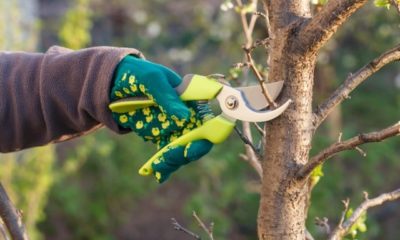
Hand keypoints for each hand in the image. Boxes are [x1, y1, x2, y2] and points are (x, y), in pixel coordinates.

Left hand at [110, 56, 212, 182]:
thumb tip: (184, 117)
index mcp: (191, 98)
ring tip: (156, 168)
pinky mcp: (161, 136)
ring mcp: (174, 127)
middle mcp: (187, 115)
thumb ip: (167, 97)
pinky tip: (158, 175)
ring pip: (181, 150)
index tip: (193, 145)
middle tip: (169, 157)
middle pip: (197, 140)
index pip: (208, 119)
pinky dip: (163, 166)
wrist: (113, 83)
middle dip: (185, 152)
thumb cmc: (138, 74)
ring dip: (172, 161)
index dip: (207, 134)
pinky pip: (166, 154)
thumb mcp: (151, 80)